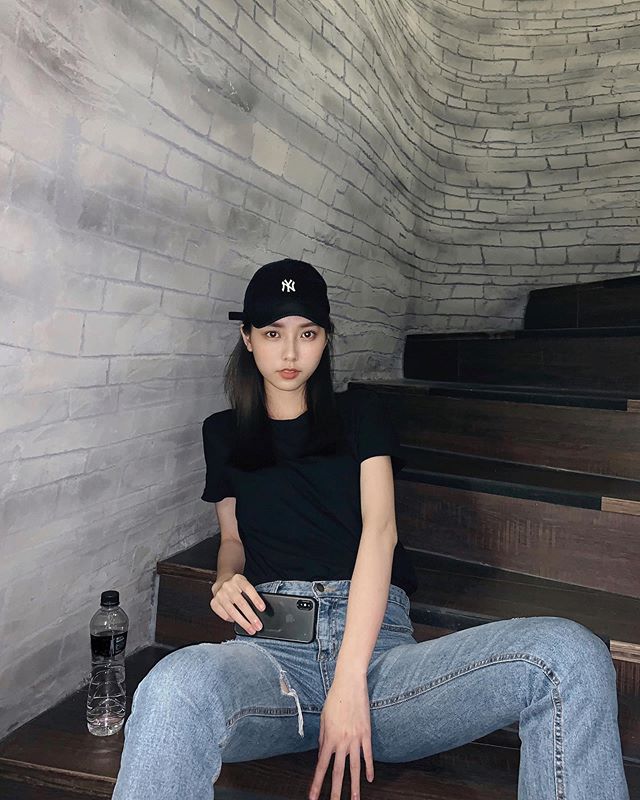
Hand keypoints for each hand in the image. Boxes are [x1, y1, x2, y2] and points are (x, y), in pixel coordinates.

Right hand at [210, 573, 265, 635]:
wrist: (222, 582)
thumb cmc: (237, 586)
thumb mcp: (244, 584)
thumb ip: (250, 594)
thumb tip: (259, 611)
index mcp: (238, 579)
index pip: (248, 588)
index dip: (256, 599)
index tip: (262, 608)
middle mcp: (228, 586)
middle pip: (241, 603)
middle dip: (250, 616)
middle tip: (258, 625)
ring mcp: (220, 595)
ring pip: (232, 611)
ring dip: (243, 622)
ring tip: (250, 629)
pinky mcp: (214, 602)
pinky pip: (224, 615)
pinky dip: (231, 620)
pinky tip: (237, 622)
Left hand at [308, 674, 373, 799]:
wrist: (349, 684)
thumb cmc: (334, 699)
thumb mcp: (323, 718)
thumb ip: (322, 737)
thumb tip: (321, 752)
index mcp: (329, 738)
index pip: (321, 766)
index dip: (317, 783)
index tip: (313, 797)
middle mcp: (342, 741)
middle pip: (338, 772)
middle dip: (335, 791)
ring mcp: (356, 738)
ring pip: (355, 768)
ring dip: (355, 786)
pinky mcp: (366, 733)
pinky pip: (368, 755)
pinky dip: (369, 768)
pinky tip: (369, 779)